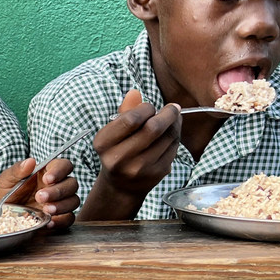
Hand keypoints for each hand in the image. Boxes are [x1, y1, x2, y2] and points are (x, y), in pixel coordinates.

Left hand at [0, 157, 79, 229]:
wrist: (3, 215)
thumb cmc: (7, 193)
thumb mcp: (7, 180)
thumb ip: (17, 170)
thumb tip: (30, 161)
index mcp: (47, 172)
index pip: (64, 165)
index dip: (59, 170)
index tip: (47, 179)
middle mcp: (57, 186)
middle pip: (72, 184)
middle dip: (58, 191)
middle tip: (40, 197)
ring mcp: (60, 202)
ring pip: (74, 200)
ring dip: (62, 205)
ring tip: (46, 210)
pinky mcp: (59, 218)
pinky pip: (69, 219)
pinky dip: (61, 221)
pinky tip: (49, 222)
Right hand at [90, 89, 180, 213]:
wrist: (121, 187)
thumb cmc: (118, 152)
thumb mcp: (113, 133)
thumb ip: (124, 112)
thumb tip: (135, 92)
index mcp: (103, 143)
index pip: (131, 119)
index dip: (146, 108)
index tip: (150, 107)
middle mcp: (118, 158)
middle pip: (152, 129)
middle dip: (167, 114)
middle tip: (173, 108)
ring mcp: (139, 168)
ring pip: (167, 138)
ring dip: (174, 125)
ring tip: (173, 120)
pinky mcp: (156, 173)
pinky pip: (173, 148)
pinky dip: (176, 137)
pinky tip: (171, 134)